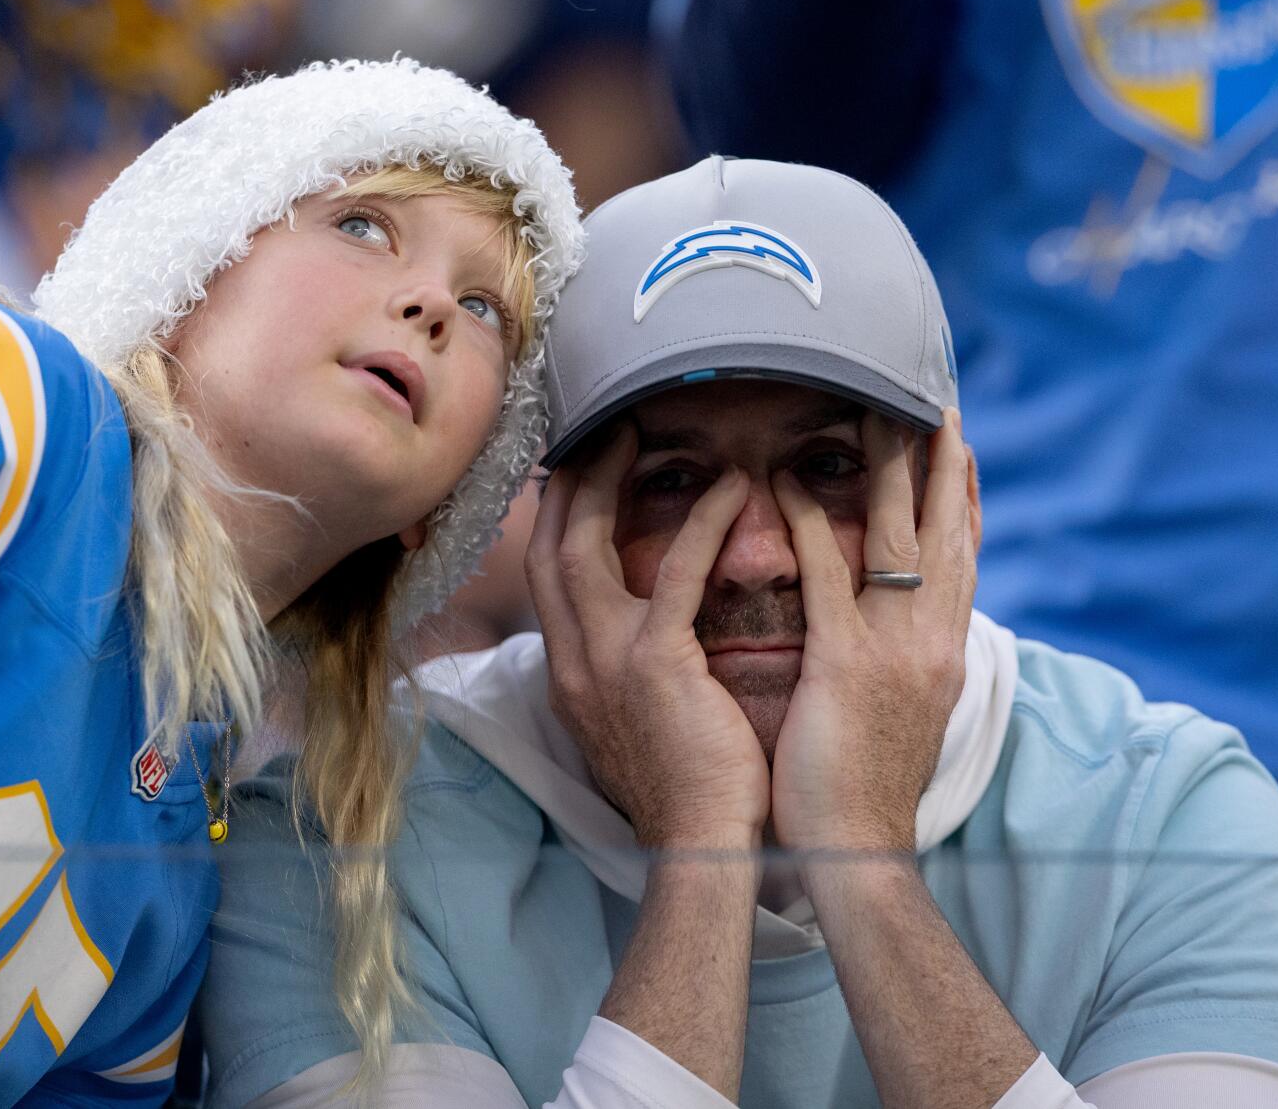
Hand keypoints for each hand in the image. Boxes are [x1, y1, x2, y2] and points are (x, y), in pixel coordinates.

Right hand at [527, 423, 768, 845]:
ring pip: (584, 545)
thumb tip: (640, 635)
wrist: (702, 846)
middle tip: (600, 430)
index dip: (557, 516)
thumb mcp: (634, 723)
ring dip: (610, 481)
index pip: (546, 576)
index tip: (578, 471)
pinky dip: (702, 523)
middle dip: (568, 482)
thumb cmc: (688, 790)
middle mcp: (572, 660)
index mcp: (569, 674)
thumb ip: (625, 673)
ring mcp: (604, 659)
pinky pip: (675, 571)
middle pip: (547, 546)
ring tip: (643, 436)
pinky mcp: (654, 661)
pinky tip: (731, 490)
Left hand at [768, 410, 976, 853]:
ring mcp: (894, 651)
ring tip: (871, 414)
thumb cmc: (864, 788)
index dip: (962, 494)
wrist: (858, 855)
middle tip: (930, 403)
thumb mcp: (901, 712)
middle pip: (945, 531)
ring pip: (898, 540)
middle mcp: (932, 642)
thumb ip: (900, 658)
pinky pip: (829, 580)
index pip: (962, 556)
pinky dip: (815, 528)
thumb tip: (894, 623)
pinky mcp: (846, 668)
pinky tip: (791, 488)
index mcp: (945, 652)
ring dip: (887, 471)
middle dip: (941, 462)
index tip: (958, 441)